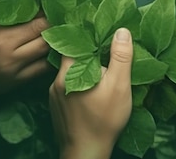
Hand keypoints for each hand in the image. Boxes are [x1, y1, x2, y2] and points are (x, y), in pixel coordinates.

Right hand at [0, 16, 50, 95]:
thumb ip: (9, 18)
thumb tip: (34, 8)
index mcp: (2, 38)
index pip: (38, 25)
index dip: (50, 16)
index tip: (56, 8)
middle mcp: (10, 58)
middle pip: (46, 43)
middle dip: (55, 31)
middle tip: (61, 21)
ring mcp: (12, 75)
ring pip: (45, 60)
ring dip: (52, 48)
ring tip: (58, 37)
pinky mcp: (10, 86)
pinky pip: (36, 74)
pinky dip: (43, 63)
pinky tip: (46, 54)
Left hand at [49, 28, 133, 158]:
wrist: (86, 153)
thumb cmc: (104, 119)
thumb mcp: (119, 85)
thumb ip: (120, 57)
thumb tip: (121, 30)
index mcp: (69, 70)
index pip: (71, 41)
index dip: (84, 34)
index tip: (97, 30)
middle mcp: (57, 79)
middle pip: (70, 57)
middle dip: (86, 53)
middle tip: (103, 52)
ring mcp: (54, 95)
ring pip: (69, 73)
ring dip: (82, 70)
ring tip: (100, 72)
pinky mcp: (56, 107)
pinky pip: (66, 87)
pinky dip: (77, 84)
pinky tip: (90, 91)